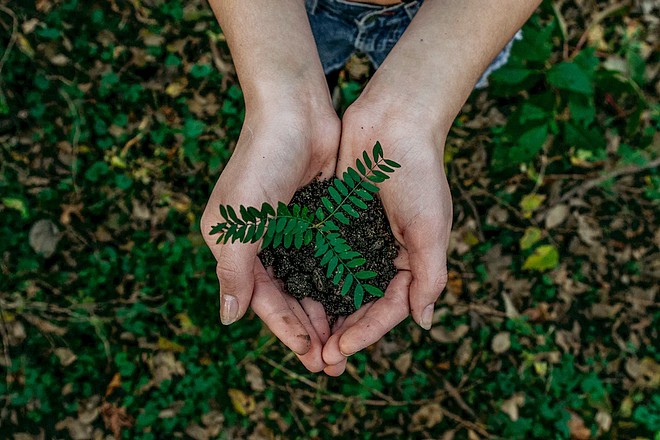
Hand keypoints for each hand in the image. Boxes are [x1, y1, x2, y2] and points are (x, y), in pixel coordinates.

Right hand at [201, 103, 339, 371]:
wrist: (295, 111)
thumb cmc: (261, 162)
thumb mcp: (239, 220)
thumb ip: (234, 271)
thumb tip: (228, 319)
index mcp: (236, 247)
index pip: (263, 301)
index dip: (286, 331)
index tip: (311, 358)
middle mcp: (262, 244)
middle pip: (287, 298)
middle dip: (309, 331)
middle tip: (333, 362)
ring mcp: (290, 232)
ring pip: (309, 284)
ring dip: (325, 313)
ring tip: (346, 343)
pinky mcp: (316, 219)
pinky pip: (327, 260)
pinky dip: (338, 283)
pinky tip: (355, 303)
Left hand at [321, 100, 452, 375]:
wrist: (394, 121)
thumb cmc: (419, 173)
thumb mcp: (431, 228)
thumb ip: (429, 276)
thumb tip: (424, 322)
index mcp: (410, 261)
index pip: (388, 308)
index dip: (366, 332)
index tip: (340, 351)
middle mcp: (382, 254)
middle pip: (360, 304)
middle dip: (341, 332)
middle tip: (319, 359)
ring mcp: (357, 238)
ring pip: (337, 286)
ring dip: (322, 313)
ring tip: (304, 338)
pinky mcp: (335, 220)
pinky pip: (321, 256)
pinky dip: (309, 277)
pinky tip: (291, 295)